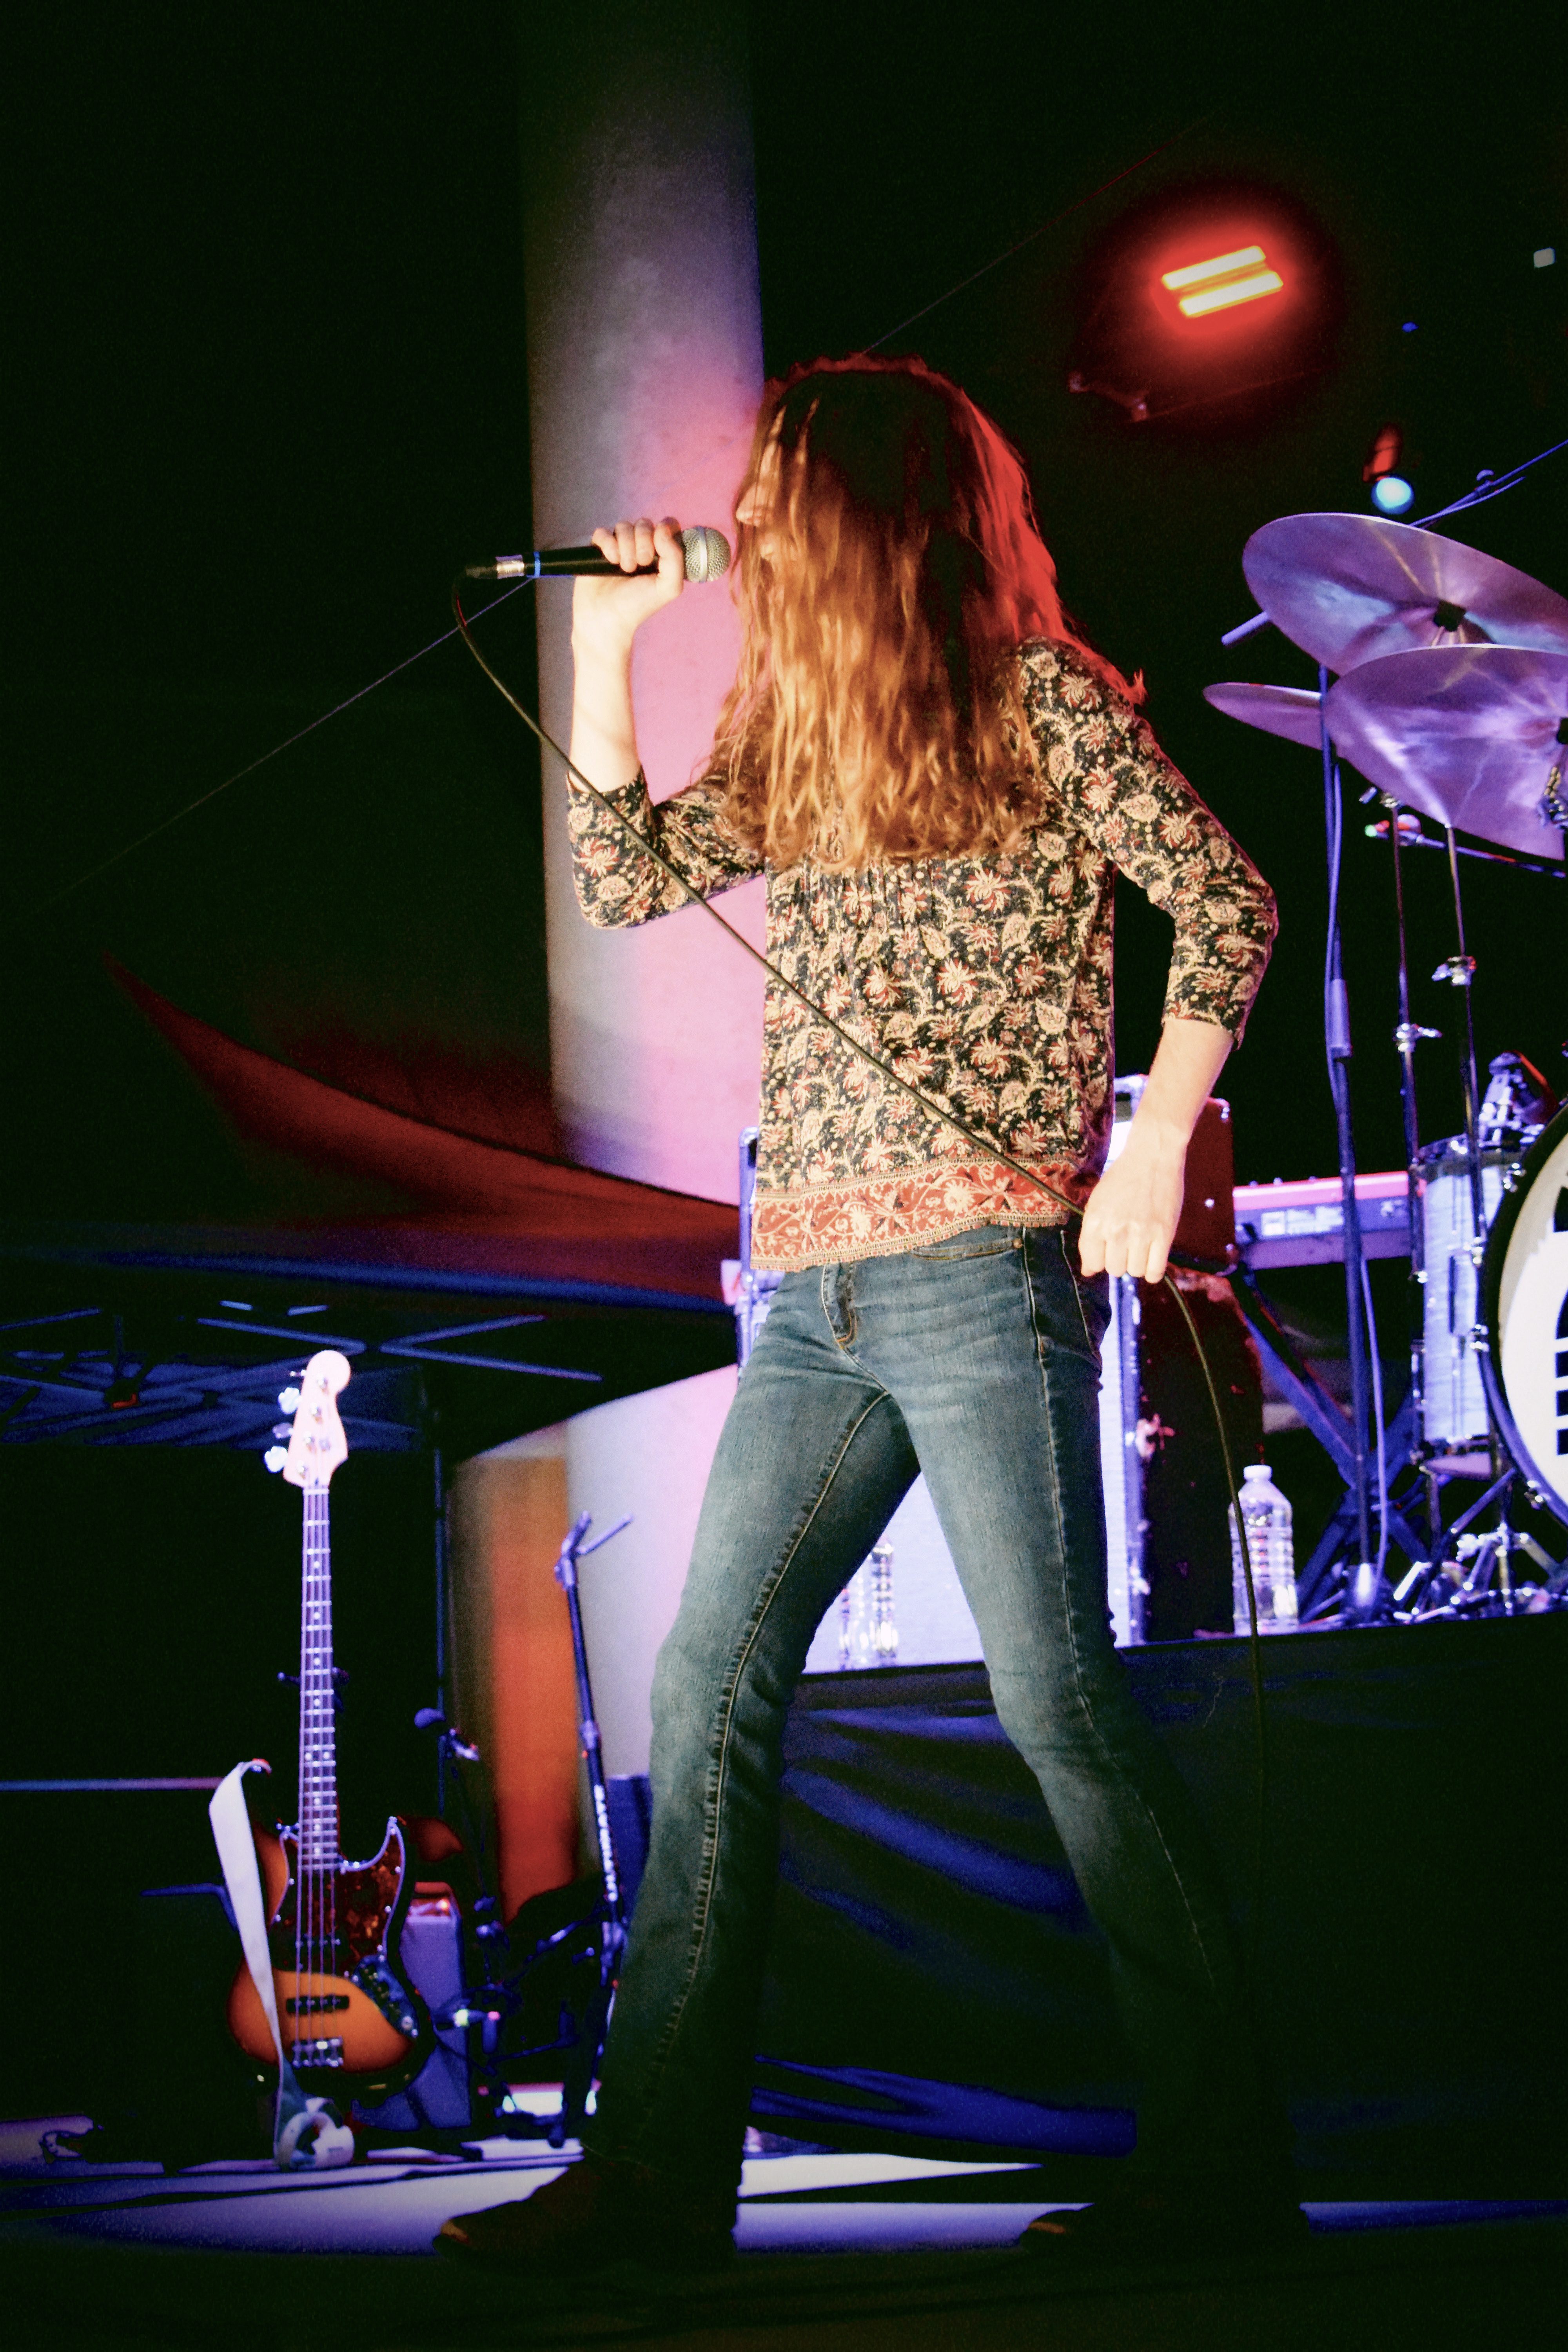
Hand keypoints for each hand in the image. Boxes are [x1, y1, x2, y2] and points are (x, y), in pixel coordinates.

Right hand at [572, 516, 686, 656]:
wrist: (608, 618)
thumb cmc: (639, 605)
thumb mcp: (668, 587)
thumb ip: (675, 557)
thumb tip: (662, 528)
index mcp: (660, 553)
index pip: (667, 525)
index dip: (665, 530)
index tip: (660, 548)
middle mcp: (640, 546)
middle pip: (645, 523)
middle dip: (643, 543)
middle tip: (640, 565)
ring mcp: (618, 546)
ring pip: (624, 526)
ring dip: (626, 547)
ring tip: (625, 569)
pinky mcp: (598, 548)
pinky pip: (603, 532)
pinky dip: (608, 544)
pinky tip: (610, 561)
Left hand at [1078, 1127, 1185, 1283]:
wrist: (1152, 1156)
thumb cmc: (1122, 1178)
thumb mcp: (1097, 1202)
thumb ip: (1090, 1236)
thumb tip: (1088, 1272)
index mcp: (1095, 1221)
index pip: (1092, 1262)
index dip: (1098, 1261)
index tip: (1106, 1252)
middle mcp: (1115, 1230)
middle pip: (1114, 1269)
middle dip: (1119, 1259)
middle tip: (1127, 1241)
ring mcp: (1141, 1233)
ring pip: (1134, 1271)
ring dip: (1136, 1262)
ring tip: (1140, 1243)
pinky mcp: (1164, 1235)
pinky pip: (1155, 1272)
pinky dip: (1153, 1270)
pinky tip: (1152, 1256)